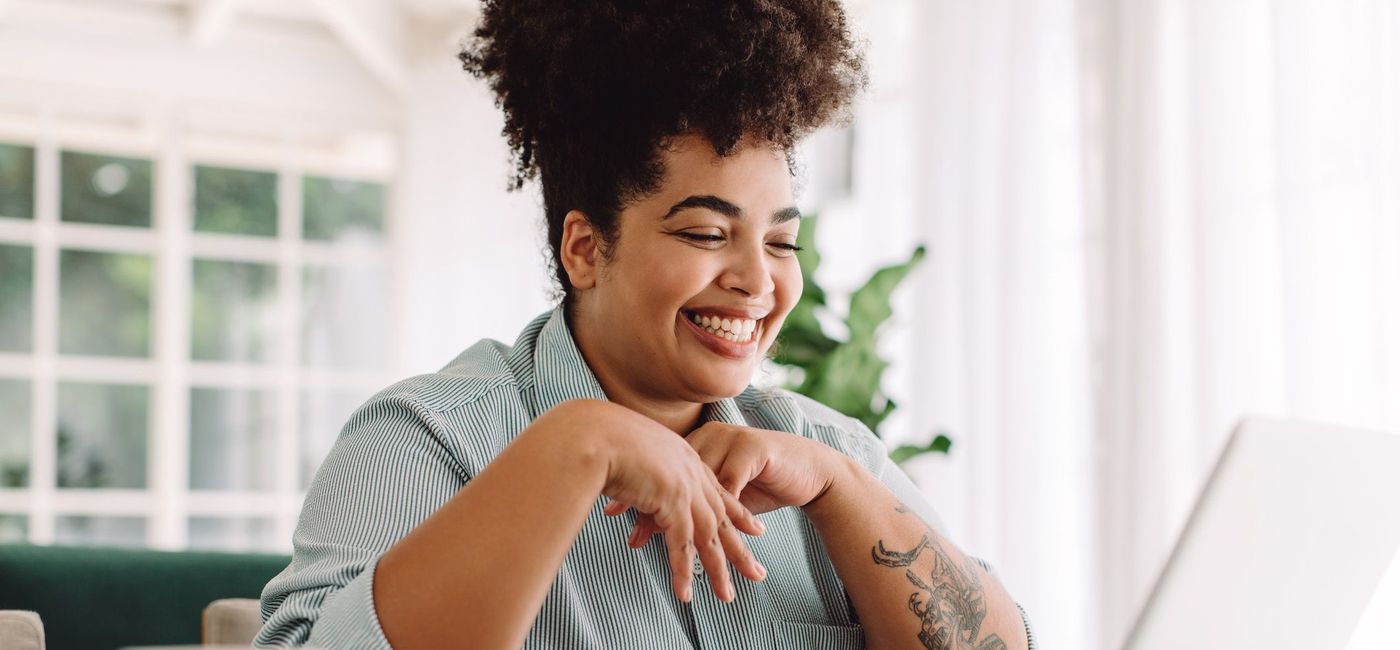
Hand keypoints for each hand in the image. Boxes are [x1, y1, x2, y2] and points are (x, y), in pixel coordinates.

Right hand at [592, 403, 768, 603]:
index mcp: (684, 457)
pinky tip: (685, 593)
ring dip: (718, 569)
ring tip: (726, 597)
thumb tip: (630, 482)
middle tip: (756, 573)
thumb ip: (638, 469)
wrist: (595, 433)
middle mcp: (691, 472)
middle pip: (722, 517)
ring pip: (708, 536)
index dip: (737, 512)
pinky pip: (681, 544)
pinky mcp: (671, 502)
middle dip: (739, 548)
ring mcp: (684, 487)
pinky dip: (683, 571)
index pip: (717, 490)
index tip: (754, 529)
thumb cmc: (599, 438)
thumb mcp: (629, 451)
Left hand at [607, 421, 847, 564]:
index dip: (637, 490)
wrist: (808, 470)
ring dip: (682, 515)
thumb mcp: (720, 493)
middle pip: (675, 474)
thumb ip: (688, 502)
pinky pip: (730, 484)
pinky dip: (717, 511)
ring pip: (699, 483)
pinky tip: (704, 530)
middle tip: (628, 532)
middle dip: (652, 506)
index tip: (612, 512)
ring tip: (662, 540)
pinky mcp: (753, 451)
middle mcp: (711, 437)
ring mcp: (732, 440)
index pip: (661, 467)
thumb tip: (647, 523)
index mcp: (698, 442)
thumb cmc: (762, 482)